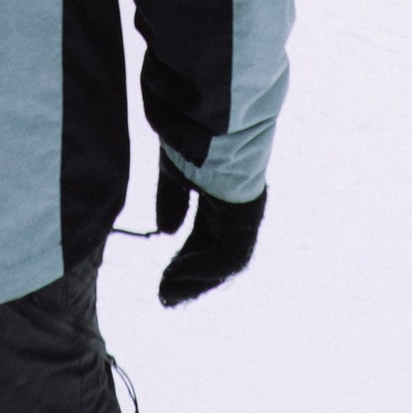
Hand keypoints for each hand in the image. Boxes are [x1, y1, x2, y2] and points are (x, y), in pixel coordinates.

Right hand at [155, 147, 265, 306]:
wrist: (205, 115)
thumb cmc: (189, 132)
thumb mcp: (174, 171)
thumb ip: (171, 200)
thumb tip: (166, 232)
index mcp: (218, 194)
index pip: (204, 238)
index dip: (184, 260)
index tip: (164, 281)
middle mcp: (233, 207)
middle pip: (213, 253)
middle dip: (189, 278)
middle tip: (164, 297)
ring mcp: (243, 213)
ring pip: (223, 261)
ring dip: (195, 281)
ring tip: (168, 295)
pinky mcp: (247, 217)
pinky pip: (229, 255)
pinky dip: (204, 269)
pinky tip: (178, 274)